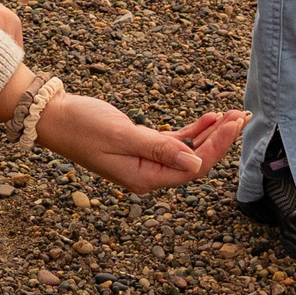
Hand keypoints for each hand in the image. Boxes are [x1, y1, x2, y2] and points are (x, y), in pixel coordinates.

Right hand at [37, 95, 247, 193]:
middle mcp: (148, 175)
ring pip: (188, 150)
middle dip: (220, 140)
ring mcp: (145, 162)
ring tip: (231, 115)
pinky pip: (174, 142)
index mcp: (144, 179)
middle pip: (194, 161)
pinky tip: (209, 117)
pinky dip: (193, 130)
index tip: (233, 123)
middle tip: (241, 116)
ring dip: (210, 133)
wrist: (54, 117)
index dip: (217, 146)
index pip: (192, 167)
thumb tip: (195, 161)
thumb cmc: (83, 126)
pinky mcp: (141, 147)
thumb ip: (159, 149)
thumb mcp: (122, 136)